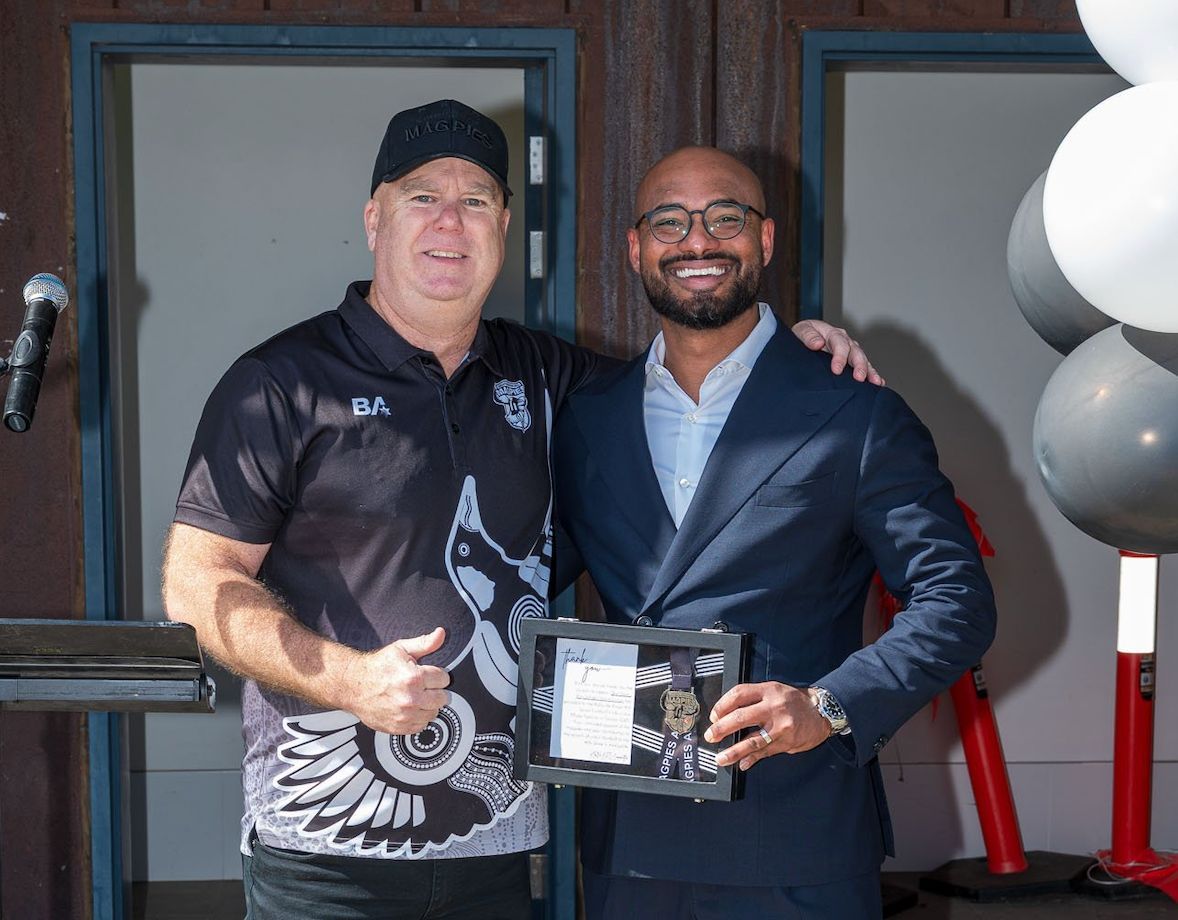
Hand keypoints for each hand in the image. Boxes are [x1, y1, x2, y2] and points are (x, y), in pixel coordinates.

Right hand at [341, 627, 451, 735]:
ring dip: (428, 705)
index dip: (437, 674)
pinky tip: (409, 708)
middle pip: (442, 698)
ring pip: (433, 713)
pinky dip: (418, 717)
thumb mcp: (401, 649)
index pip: (444, 679)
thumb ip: (425, 642)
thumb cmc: (376, 667)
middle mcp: (411, 698)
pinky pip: (421, 726)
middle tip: (423, 686)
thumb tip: (440, 634)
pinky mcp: (399, 727)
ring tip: (416, 696)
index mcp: (414, 678)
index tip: (429, 674)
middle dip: (435, 690)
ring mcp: (405, 715)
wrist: (353, 685)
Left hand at [703, 682, 829, 770]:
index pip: (739, 694)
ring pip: (753, 740)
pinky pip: (765, 752)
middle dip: (722, 728)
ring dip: (734, 751)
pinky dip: (752, 759)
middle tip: (711, 736)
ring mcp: (780, 727)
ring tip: (721, 758)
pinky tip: (743, 764)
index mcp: (768, 690)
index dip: (722, 705)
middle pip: (741, 717)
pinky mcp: (786, 742)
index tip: (714, 716)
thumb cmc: (793, 701)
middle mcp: (773, 707)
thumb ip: (753, 698)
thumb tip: (727, 712)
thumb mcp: (773, 690)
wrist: (821, 712)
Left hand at [791, 319, 883, 385]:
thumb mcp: (802, 331)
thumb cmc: (803, 335)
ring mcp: (850, 351)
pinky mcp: (852, 361)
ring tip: (875, 382)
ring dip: (869, 371)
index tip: (836, 370)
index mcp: (832, 333)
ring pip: (863, 360)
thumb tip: (818, 343)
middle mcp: (845, 341)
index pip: (839, 344)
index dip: (840, 357)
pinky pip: (865, 367)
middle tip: (859, 378)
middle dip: (859, 365)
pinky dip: (872, 374)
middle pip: (856, 352)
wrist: (804, 338)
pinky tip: (878, 383)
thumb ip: (808, 336)